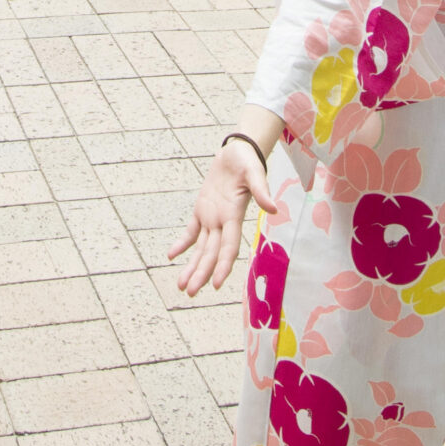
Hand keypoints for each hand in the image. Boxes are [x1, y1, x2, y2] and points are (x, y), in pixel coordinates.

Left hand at [169, 137, 281, 297]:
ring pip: (201, 248)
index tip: (215, 285)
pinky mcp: (202, 209)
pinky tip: (172, 256)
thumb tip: (272, 209)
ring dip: (192, 266)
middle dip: (201, 273)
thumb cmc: (248, 161)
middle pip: (211, 253)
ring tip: (182, 285)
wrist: (238, 152)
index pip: (229, 247)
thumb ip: (261, 191)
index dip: (222, 266)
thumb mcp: (255, 173)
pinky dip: (182, 243)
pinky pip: (191, 231)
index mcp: (234, 216)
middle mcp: (223, 221)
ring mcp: (212, 217)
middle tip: (189, 293)